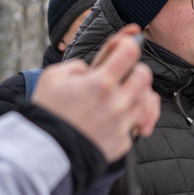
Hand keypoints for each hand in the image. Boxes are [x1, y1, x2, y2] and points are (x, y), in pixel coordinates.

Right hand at [32, 25, 159, 162]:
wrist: (47, 150)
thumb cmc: (48, 111)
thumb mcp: (53, 77)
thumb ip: (78, 66)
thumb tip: (94, 68)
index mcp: (100, 83)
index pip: (129, 53)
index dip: (130, 44)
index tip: (126, 45)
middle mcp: (117, 103)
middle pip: (145, 76)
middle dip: (136, 71)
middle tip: (123, 75)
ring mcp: (123, 123)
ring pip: (146, 101)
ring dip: (136, 95)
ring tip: (121, 96)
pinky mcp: (124, 141)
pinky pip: (138, 124)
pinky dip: (132, 119)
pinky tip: (118, 117)